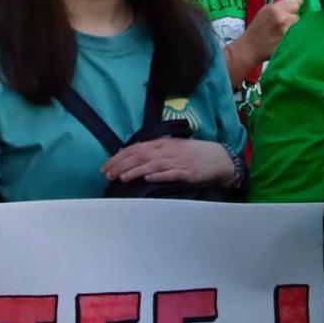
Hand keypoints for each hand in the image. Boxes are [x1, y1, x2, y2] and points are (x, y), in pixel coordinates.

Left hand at [102, 139, 233, 187]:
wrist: (218, 158)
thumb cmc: (192, 154)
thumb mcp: (171, 148)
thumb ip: (153, 152)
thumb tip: (131, 155)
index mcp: (162, 144)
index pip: (135, 148)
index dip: (119, 157)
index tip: (105, 167)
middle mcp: (168, 150)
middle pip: (140, 155)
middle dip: (122, 165)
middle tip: (107, 174)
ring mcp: (178, 161)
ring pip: (153, 164)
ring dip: (136, 170)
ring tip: (122, 177)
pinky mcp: (188, 172)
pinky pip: (172, 173)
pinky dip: (160, 175)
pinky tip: (149, 178)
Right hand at [228, 0, 303, 76]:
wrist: (249, 48)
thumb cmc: (256, 30)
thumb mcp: (263, 12)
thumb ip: (277, 6)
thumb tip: (294, 2)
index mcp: (273, 8)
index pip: (294, 3)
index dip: (295, 6)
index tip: (295, 9)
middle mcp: (281, 17)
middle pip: (297, 15)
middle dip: (292, 19)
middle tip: (284, 25)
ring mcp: (285, 30)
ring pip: (297, 26)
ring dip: (293, 29)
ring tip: (283, 33)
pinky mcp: (288, 41)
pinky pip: (296, 36)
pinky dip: (292, 37)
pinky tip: (284, 39)